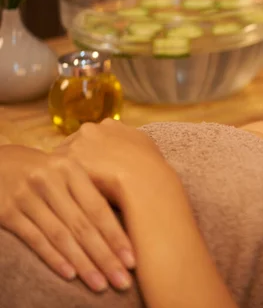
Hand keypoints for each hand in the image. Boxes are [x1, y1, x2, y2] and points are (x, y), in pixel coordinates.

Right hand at [0, 145, 134, 291]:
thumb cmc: (43, 171)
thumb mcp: (66, 172)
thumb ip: (88, 194)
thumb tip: (121, 229)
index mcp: (71, 169)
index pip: (99, 209)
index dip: (116, 236)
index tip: (132, 259)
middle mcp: (50, 181)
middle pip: (83, 226)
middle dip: (105, 256)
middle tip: (121, 280)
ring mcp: (27, 197)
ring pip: (61, 236)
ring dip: (83, 263)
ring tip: (100, 284)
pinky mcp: (7, 212)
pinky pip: (34, 239)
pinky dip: (54, 258)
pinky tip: (70, 274)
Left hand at [56, 118, 173, 204]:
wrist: (143, 181)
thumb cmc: (150, 166)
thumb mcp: (146, 145)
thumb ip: (130, 141)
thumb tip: (128, 148)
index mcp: (110, 124)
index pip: (94, 136)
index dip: (94, 152)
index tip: (98, 166)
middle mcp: (90, 129)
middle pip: (75, 144)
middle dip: (79, 159)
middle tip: (86, 179)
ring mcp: (75, 144)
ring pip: (63, 159)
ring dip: (67, 172)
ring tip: (77, 190)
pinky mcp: (63, 162)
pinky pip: (56, 173)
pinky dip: (62, 183)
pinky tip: (72, 195)